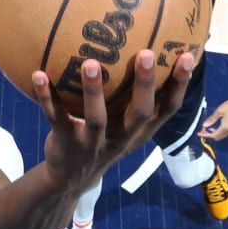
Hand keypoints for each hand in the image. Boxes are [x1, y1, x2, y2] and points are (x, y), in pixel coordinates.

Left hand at [33, 50, 194, 192]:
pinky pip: (55, 117)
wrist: (70, 179)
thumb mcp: (124, 127)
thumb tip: (143, 49)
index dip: (180, 85)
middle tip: (146, 53)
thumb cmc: (102, 140)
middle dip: (144, 84)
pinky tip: (39, 74)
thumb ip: (132, 98)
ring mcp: (92, 143)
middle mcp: (120, 138)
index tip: (189, 57)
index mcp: (138, 131)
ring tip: (91, 63)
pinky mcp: (65, 143)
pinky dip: (46, 96)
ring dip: (93, 91)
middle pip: (139, 113)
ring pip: (96, 117)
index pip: (167, 110)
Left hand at [200, 98, 227, 141]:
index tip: (198, 133)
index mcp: (225, 128)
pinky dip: (217, 132)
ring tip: (206, 129)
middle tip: (201, 131)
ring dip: (212, 134)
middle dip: (208, 136)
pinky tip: (213, 128)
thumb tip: (204, 125)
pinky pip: (223, 134)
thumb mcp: (219, 111)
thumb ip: (212, 119)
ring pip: (220, 136)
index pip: (213, 136)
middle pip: (217, 138)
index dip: (205, 135)